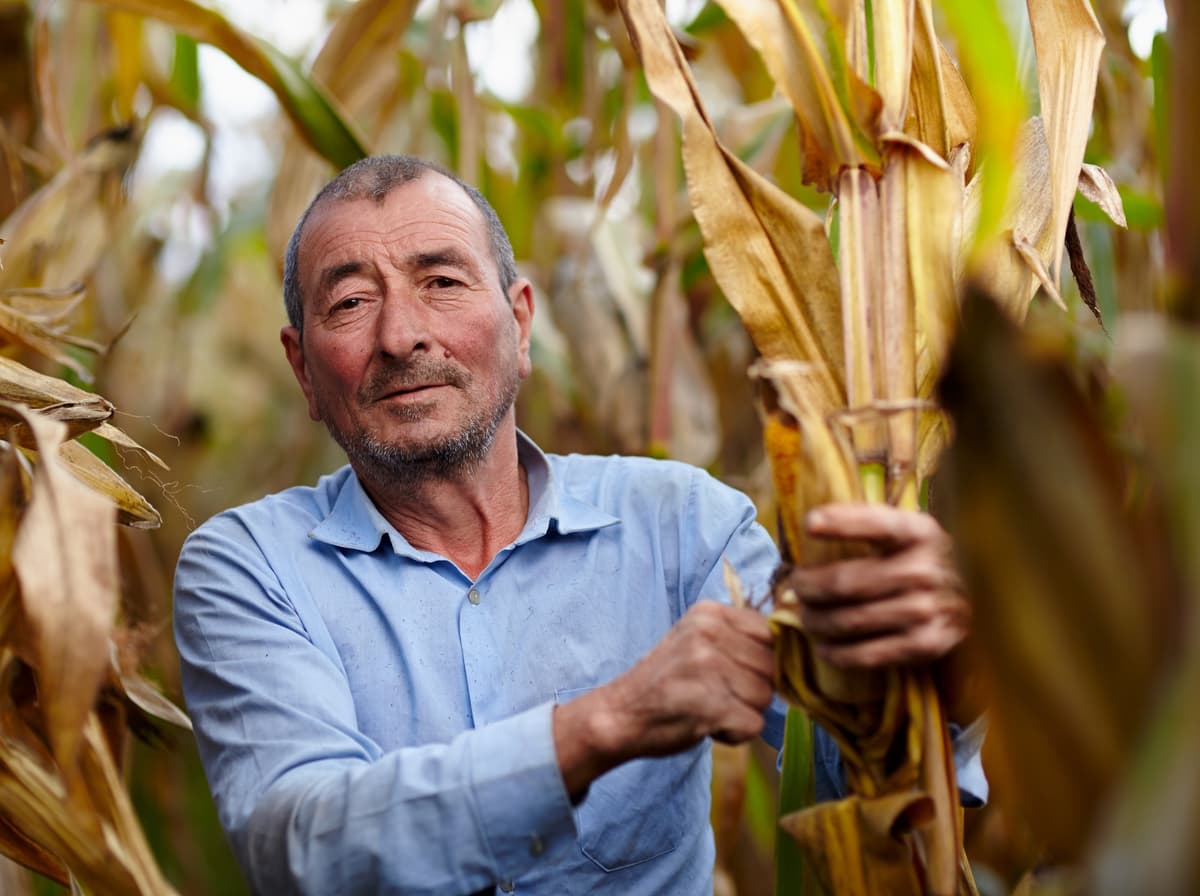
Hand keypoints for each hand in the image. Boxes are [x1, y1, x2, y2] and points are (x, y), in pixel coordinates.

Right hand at [553, 601, 774, 798]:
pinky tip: (707, 725)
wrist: (619, 714)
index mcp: (708, 613)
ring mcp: (707, 668)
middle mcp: (708, 634)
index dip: (762, 661)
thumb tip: (795, 649)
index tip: (736, 674)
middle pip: (772, 667)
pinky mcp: (708, 705)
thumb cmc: (665, 681)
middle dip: (752, 690)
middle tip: (717, 695)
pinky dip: (735, 734)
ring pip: (765, 698)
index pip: (770, 632)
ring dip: (743, 713)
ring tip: (709, 708)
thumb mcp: (696, 641)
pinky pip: (753, 725)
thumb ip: (738, 637)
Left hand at [779, 503, 969, 669]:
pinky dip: (838, 653)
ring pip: (849, 620)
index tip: (810, 524)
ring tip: (806, 616)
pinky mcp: (927, 644)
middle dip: (807, 587)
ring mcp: (927, 610)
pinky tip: (825, 648)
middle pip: (845, 582)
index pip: (875, 523)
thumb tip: (809, 526)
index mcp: (919, 532)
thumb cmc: (927, 561)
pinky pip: (868, 654)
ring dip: (816, 621)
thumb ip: (869, 524)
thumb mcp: (909, 531)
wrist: (986, 600)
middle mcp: (924, 570)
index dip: (840, 523)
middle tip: (796, 588)